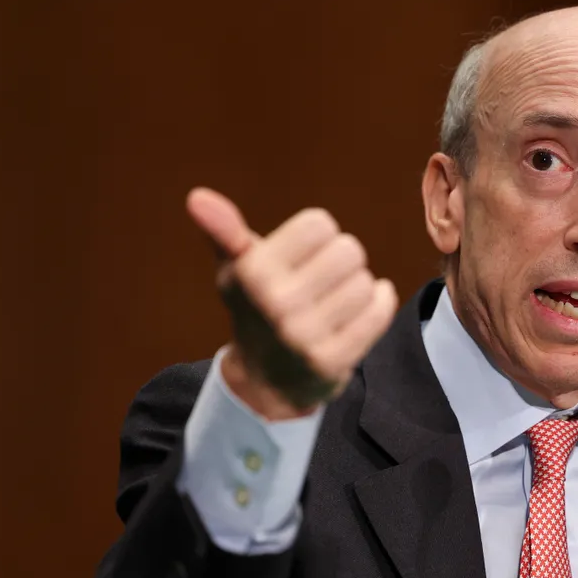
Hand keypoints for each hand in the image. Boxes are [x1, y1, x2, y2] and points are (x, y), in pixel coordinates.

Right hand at [187, 187, 397, 417]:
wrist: (266, 380)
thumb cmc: (256, 308)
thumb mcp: (236, 268)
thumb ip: (224, 230)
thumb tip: (197, 197)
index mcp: (252, 271)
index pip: (319, 223)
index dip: (316, 236)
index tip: (303, 255)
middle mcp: (276, 303)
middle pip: (349, 250)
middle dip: (341, 261)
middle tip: (322, 281)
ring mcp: (304, 336)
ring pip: (366, 282)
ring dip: (357, 288)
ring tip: (333, 302)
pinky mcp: (332, 361)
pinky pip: (379, 313)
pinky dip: (379, 305)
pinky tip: (359, 310)